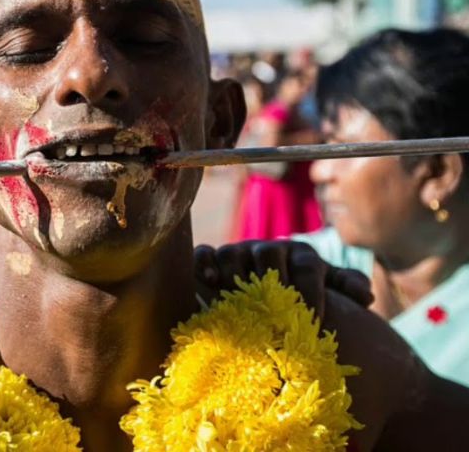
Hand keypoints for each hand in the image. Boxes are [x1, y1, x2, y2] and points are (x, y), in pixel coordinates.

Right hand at [193, 240, 373, 317]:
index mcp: (300, 255)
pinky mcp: (210, 259)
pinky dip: (205, 262)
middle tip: (273, 310)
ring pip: (234, 251)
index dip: (311, 291)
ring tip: (236, 296)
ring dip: (234, 272)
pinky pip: (204, 253)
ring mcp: (238, 253)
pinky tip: (210, 280)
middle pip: (269, 253)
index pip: (307, 265)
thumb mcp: (329, 290)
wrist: (269, 300)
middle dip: (272, 280)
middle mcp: (268, 251)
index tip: (312, 320)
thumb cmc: (303, 300)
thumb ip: (347, 287)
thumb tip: (365, 296)